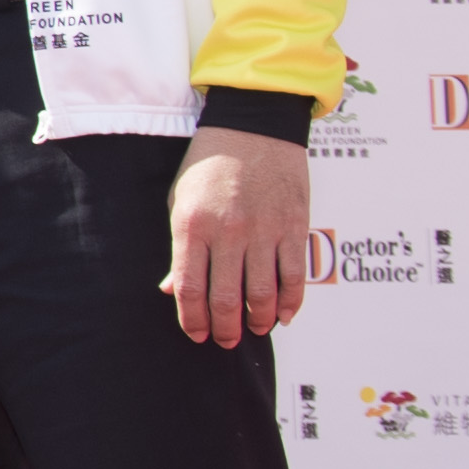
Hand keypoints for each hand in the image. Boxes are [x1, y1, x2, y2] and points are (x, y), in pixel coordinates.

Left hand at [164, 126, 313, 347]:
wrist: (253, 127)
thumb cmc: (209, 167)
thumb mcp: (180, 202)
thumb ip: (180, 250)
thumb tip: (173, 292)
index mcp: (192, 226)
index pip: (189, 289)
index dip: (192, 321)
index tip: (196, 335)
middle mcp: (228, 232)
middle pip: (226, 299)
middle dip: (225, 329)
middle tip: (225, 341)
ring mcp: (264, 231)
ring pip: (264, 294)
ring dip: (258, 321)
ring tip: (254, 330)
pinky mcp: (295, 227)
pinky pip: (295, 277)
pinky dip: (291, 303)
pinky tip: (283, 315)